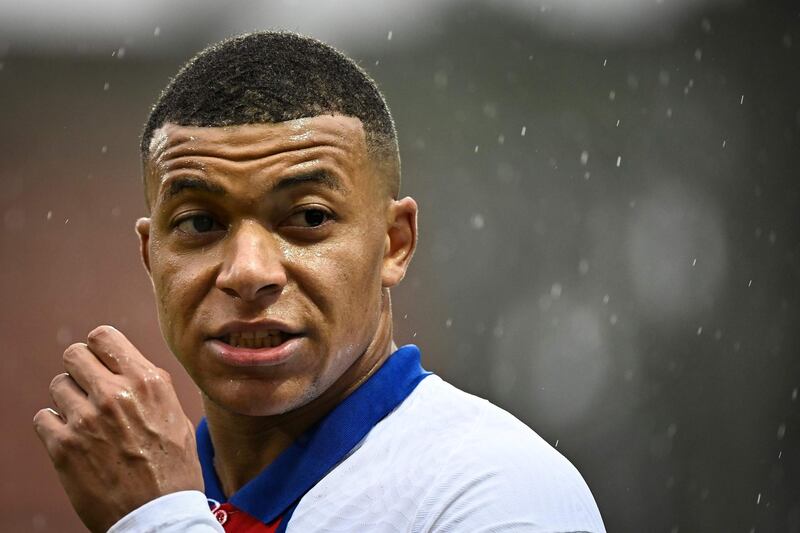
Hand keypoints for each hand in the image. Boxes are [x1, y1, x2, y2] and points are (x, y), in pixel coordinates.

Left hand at [33, 325, 203, 532]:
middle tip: (89, 388)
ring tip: (85, 421)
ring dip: (68, 400)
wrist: (159, 515)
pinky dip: (54, 426)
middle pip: (74, 354)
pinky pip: (43, 417)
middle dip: (79, 369)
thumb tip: (127, 369)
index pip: (104, 336)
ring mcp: (86, 419)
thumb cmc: (175, 469)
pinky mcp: (63, 446)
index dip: (99, 347)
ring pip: (57, 385)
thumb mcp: (176, 416)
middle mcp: (115, 393)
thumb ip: (149, 389)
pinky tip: (73, 439)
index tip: (101, 361)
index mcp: (148, 381)